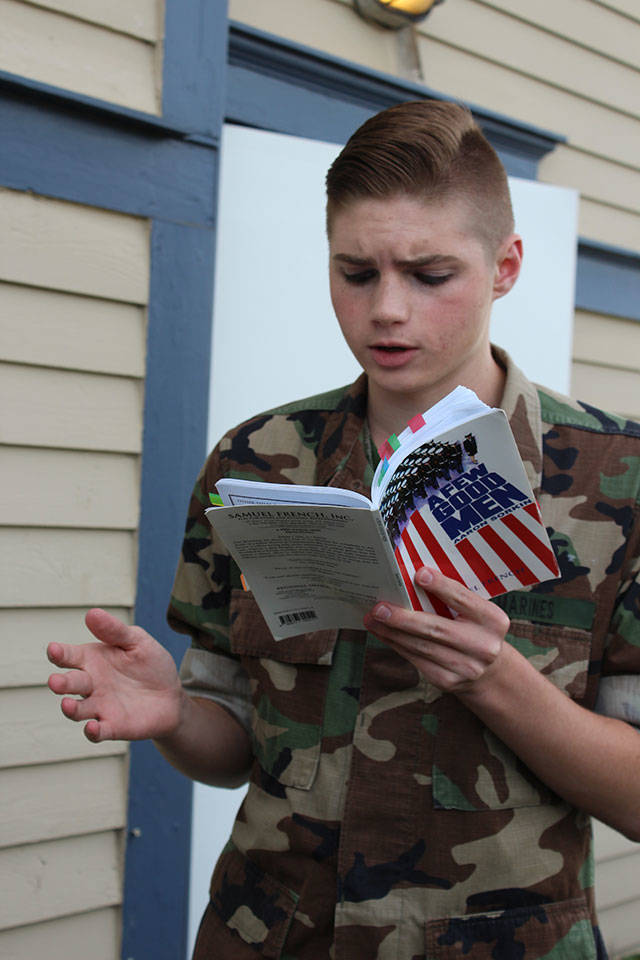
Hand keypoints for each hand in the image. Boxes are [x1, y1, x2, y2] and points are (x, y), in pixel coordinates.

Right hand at [47, 609, 183, 742]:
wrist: (171, 695)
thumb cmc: (150, 664)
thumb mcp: (137, 642)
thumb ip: (115, 631)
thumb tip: (92, 613)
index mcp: (92, 660)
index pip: (69, 656)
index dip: (59, 653)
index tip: (54, 650)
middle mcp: (90, 684)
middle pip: (70, 683)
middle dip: (61, 683)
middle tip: (56, 682)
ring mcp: (99, 707)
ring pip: (77, 710)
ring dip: (70, 709)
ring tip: (68, 705)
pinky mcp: (113, 726)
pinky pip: (98, 731)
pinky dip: (93, 731)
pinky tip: (93, 728)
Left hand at [363, 566, 509, 694]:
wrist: (489, 671)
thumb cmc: (474, 630)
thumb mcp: (476, 613)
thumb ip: (453, 599)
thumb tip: (411, 579)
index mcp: (493, 620)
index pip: (463, 600)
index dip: (441, 587)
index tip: (419, 574)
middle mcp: (483, 646)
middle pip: (437, 628)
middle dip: (404, 618)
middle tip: (380, 607)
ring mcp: (466, 667)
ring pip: (421, 646)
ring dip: (392, 632)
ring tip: (373, 619)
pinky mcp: (448, 681)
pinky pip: (416, 659)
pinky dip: (396, 644)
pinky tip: (383, 633)